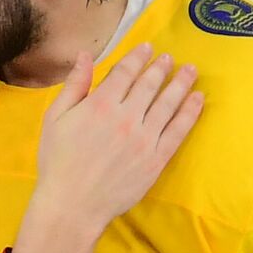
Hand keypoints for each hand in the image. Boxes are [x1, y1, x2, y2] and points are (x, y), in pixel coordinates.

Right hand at [13, 44, 201, 252]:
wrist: (72, 205)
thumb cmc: (58, 162)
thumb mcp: (55, 119)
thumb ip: (74, 86)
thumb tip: (85, 56)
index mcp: (100, 105)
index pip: (125, 72)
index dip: (138, 57)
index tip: (148, 47)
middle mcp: (126, 117)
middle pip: (150, 84)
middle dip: (161, 67)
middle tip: (169, 58)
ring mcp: (145, 139)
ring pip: (168, 103)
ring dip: (181, 83)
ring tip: (190, 70)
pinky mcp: (156, 159)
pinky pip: (178, 130)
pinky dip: (190, 112)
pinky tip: (198, 99)